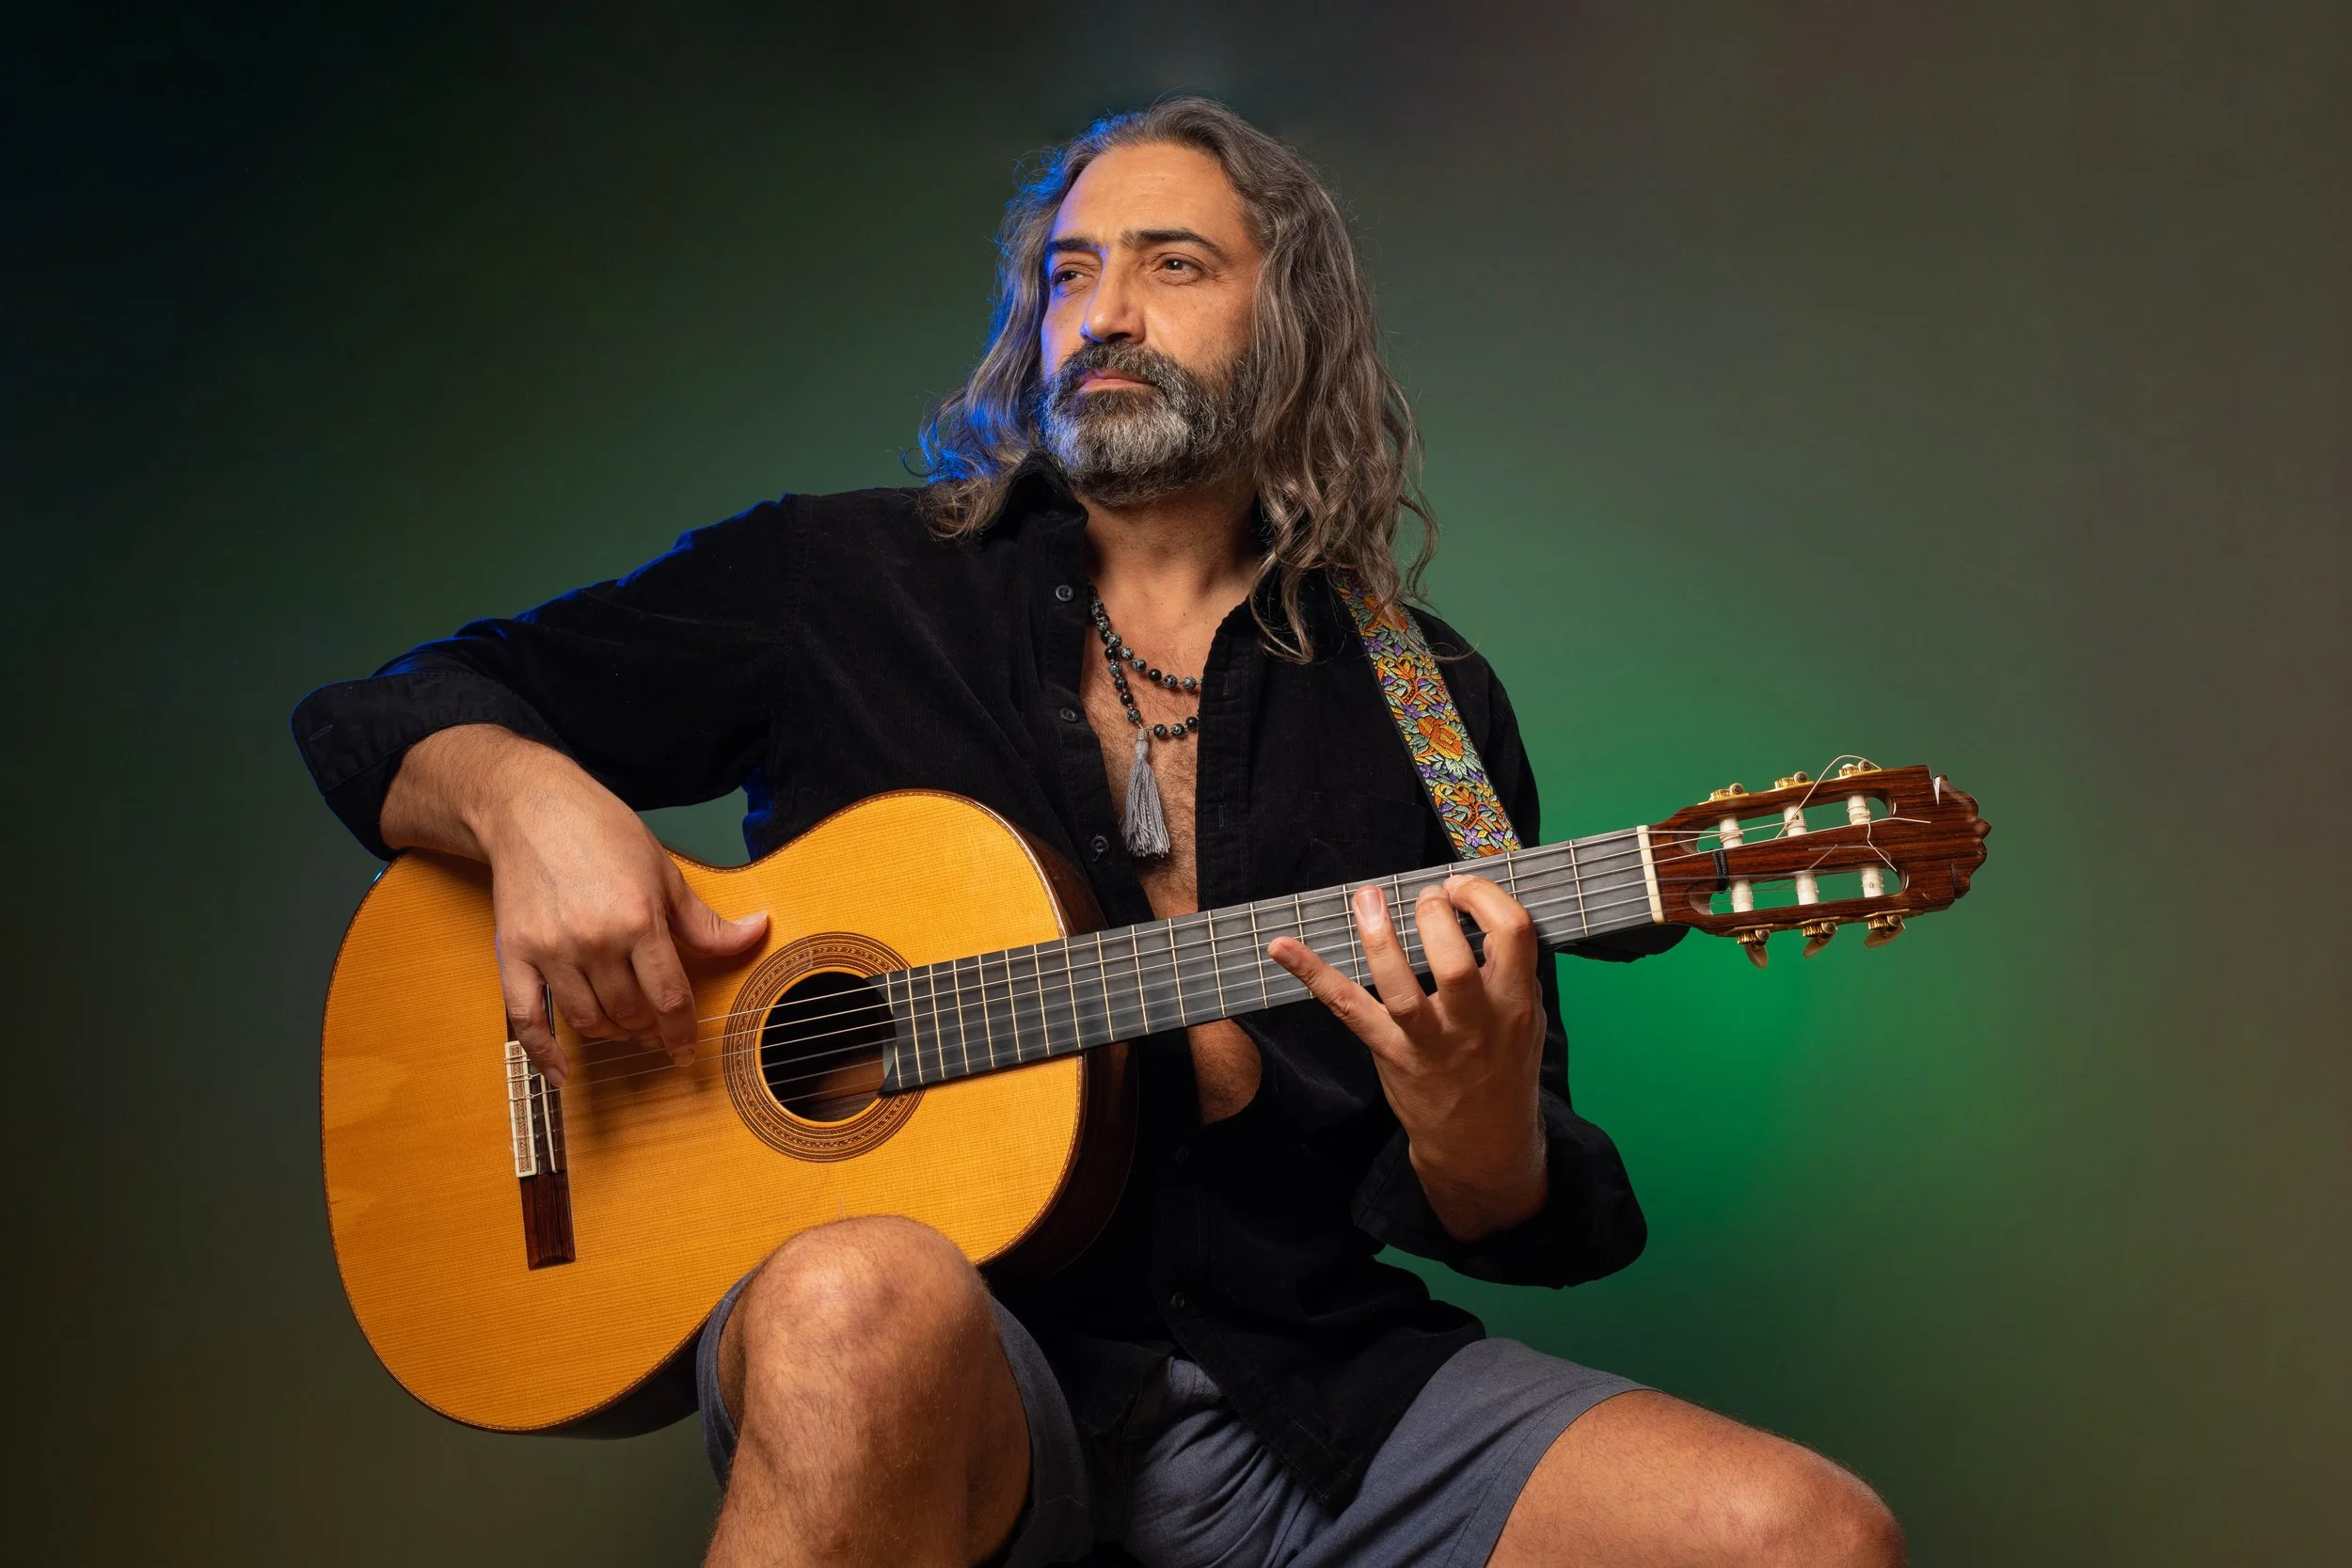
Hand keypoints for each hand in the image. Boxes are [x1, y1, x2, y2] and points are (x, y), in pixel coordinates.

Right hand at [386, 726, 766, 1085]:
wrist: (530, 806)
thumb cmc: (601, 831)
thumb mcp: (665, 871)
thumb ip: (704, 920)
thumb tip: (755, 933)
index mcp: (638, 920)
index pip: (670, 998)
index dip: (683, 1033)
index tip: (687, 1051)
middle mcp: (594, 941)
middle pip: (630, 1013)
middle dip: (649, 1029)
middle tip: (655, 1028)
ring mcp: (551, 950)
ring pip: (588, 1021)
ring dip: (611, 1033)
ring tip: (623, 1025)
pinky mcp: (514, 953)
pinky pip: (527, 1018)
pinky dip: (543, 1052)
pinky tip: (561, 1071)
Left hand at [1268, 875, 1546, 1240]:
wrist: (1482, 1141)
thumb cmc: (1502, 1067)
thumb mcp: (1527, 1018)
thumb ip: (1511, 970)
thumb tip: (1479, 909)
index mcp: (1515, 1003)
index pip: (1513, 933)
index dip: (1485, 896)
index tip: (1461, 885)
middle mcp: (1473, 1024)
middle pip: (1453, 961)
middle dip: (1434, 916)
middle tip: (1426, 897)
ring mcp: (1428, 1041)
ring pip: (1400, 988)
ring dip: (1378, 939)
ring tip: (1367, 899)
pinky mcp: (1389, 1052)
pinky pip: (1347, 1008)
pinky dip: (1312, 975)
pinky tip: (1282, 947)